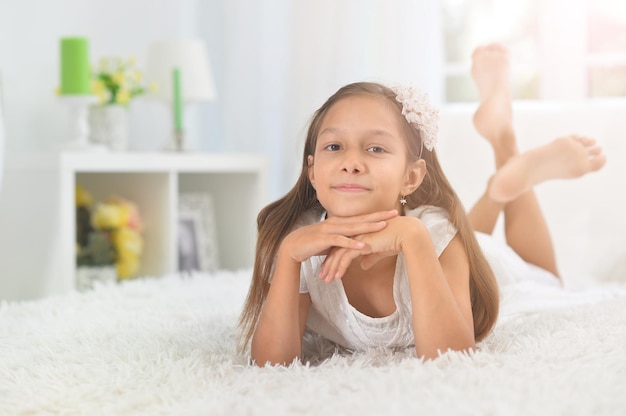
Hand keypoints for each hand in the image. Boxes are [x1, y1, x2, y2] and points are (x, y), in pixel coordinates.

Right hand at [279, 210, 398, 264]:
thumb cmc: (313, 244)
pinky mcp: (323, 239)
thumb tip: (359, 243)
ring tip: (383, 226)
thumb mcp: (332, 241)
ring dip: (368, 226)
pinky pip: (340, 241)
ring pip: (352, 227)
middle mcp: (336, 223)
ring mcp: (329, 230)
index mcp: (339, 222)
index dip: (377, 214)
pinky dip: (351, 243)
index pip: (362, 217)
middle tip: (395, 212)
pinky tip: (362, 245)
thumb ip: (345, 240)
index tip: (392, 212)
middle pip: (361, 218)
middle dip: (378, 216)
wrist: (293, 247)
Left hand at [319, 216, 424, 281]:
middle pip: (336, 250)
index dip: (333, 259)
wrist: (407, 234)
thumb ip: (370, 257)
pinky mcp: (361, 243)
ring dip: (331, 268)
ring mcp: (357, 238)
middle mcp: (354, 234)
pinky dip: (340, 267)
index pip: (341, 246)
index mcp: (358, 233)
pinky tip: (337, 277)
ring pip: (338, 254)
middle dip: (328, 264)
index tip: (328, 269)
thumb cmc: (397, 240)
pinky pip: (346, 257)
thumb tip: (363, 265)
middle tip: (321, 276)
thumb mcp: (380, 251)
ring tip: (326, 280)